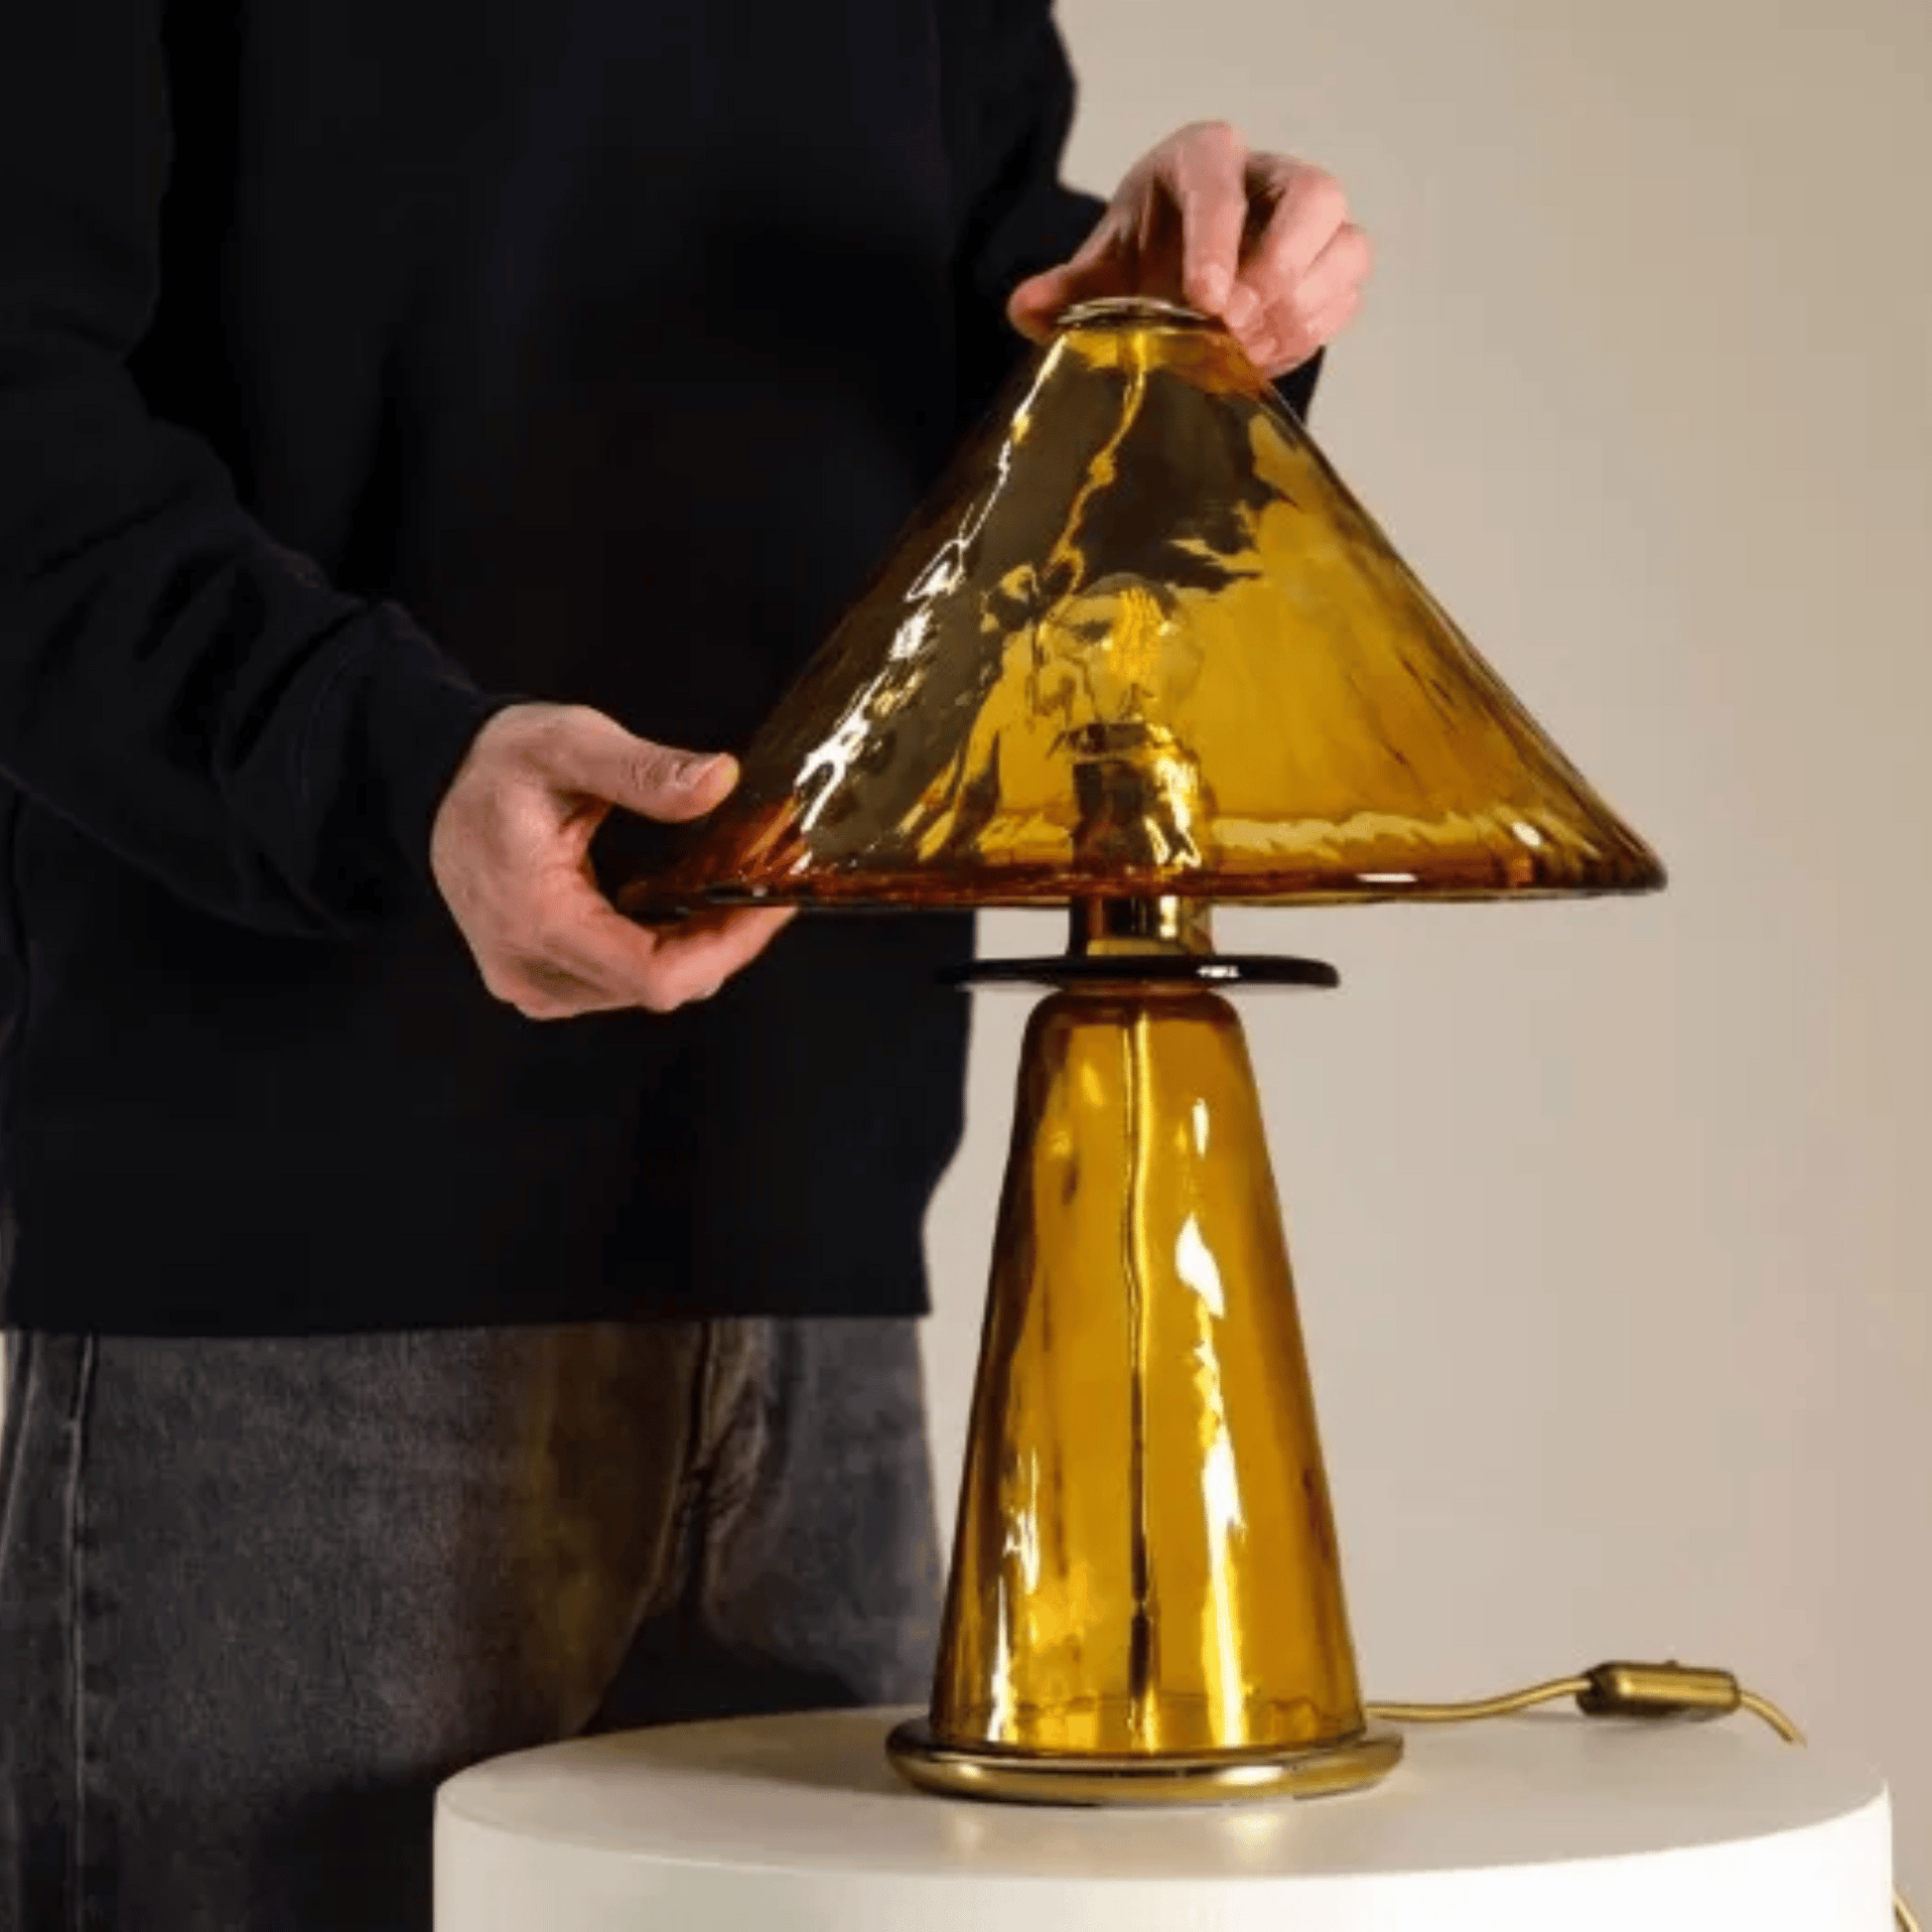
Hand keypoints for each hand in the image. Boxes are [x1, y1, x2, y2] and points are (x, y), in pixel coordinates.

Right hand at [429, 703, 789, 1019]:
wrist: (434, 783)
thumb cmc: (496, 765)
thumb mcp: (570, 744)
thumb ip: (645, 771)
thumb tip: (719, 782)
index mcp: (538, 919)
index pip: (657, 976)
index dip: (728, 947)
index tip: (770, 901)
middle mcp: (532, 969)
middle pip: (662, 988)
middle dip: (725, 942)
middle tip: (764, 886)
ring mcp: (533, 982)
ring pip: (647, 991)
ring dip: (699, 949)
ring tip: (732, 893)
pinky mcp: (541, 980)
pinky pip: (622, 983)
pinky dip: (664, 951)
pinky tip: (685, 909)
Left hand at [1009, 122, 1369, 379]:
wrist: (1174, 277)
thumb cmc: (1142, 256)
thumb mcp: (1102, 270)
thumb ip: (1067, 290)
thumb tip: (1025, 311)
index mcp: (1205, 160)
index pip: (1222, 179)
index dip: (1218, 238)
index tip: (1204, 298)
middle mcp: (1271, 180)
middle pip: (1318, 197)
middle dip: (1283, 266)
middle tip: (1235, 323)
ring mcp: (1312, 228)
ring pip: (1346, 250)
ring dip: (1301, 308)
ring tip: (1245, 350)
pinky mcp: (1330, 273)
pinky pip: (1344, 297)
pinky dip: (1310, 333)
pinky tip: (1262, 359)